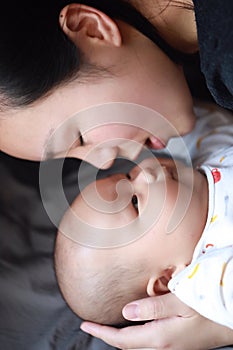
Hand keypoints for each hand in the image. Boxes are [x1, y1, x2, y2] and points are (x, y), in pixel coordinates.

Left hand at [80, 293, 232, 349]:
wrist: (230, 321)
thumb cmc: (207, 309)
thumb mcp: (180, 303)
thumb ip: (152, 308)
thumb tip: (126, 311)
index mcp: (159, 337)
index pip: (122, 339)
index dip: (102, 333)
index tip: (85, 325)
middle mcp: (162, 346)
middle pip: (126, 344)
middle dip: (107, 336)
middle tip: (93, 324)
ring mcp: (169, 346)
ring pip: (136, 344)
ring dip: (119, 336)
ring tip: (107, 326)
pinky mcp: (175, 342)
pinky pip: (147, 340)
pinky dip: (133, 334)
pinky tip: (134, 325)